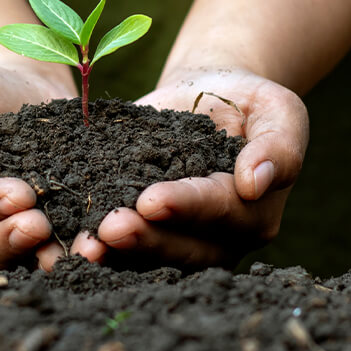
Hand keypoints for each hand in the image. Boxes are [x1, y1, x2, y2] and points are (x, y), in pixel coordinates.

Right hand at [0, 65, 74, 274]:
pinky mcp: (39, 245)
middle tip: (40, 225)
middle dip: (9, 240)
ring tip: (74, 246)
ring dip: (44, 258)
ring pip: (15, 265)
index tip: (17, 193)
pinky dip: (74, 253)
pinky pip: (51, 257)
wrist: (18, 94)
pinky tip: (98, 244)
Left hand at [71, 66, 308, 269]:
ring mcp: (181, 239)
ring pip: (151, 256)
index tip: (152, 199)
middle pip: (184, 247)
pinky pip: (124, 246)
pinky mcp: (146, 229)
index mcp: (254, 213)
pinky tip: (72, 241)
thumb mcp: (278, 110)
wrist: (209, 93)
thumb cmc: (249, 101)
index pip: (220, 212)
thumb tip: (255, 183)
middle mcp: (218, 238)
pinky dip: (99, 245)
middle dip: (146, 238)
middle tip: (110, 228)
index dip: (186, 206)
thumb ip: (279, 147)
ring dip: (118, 253)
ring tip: (88, 243)